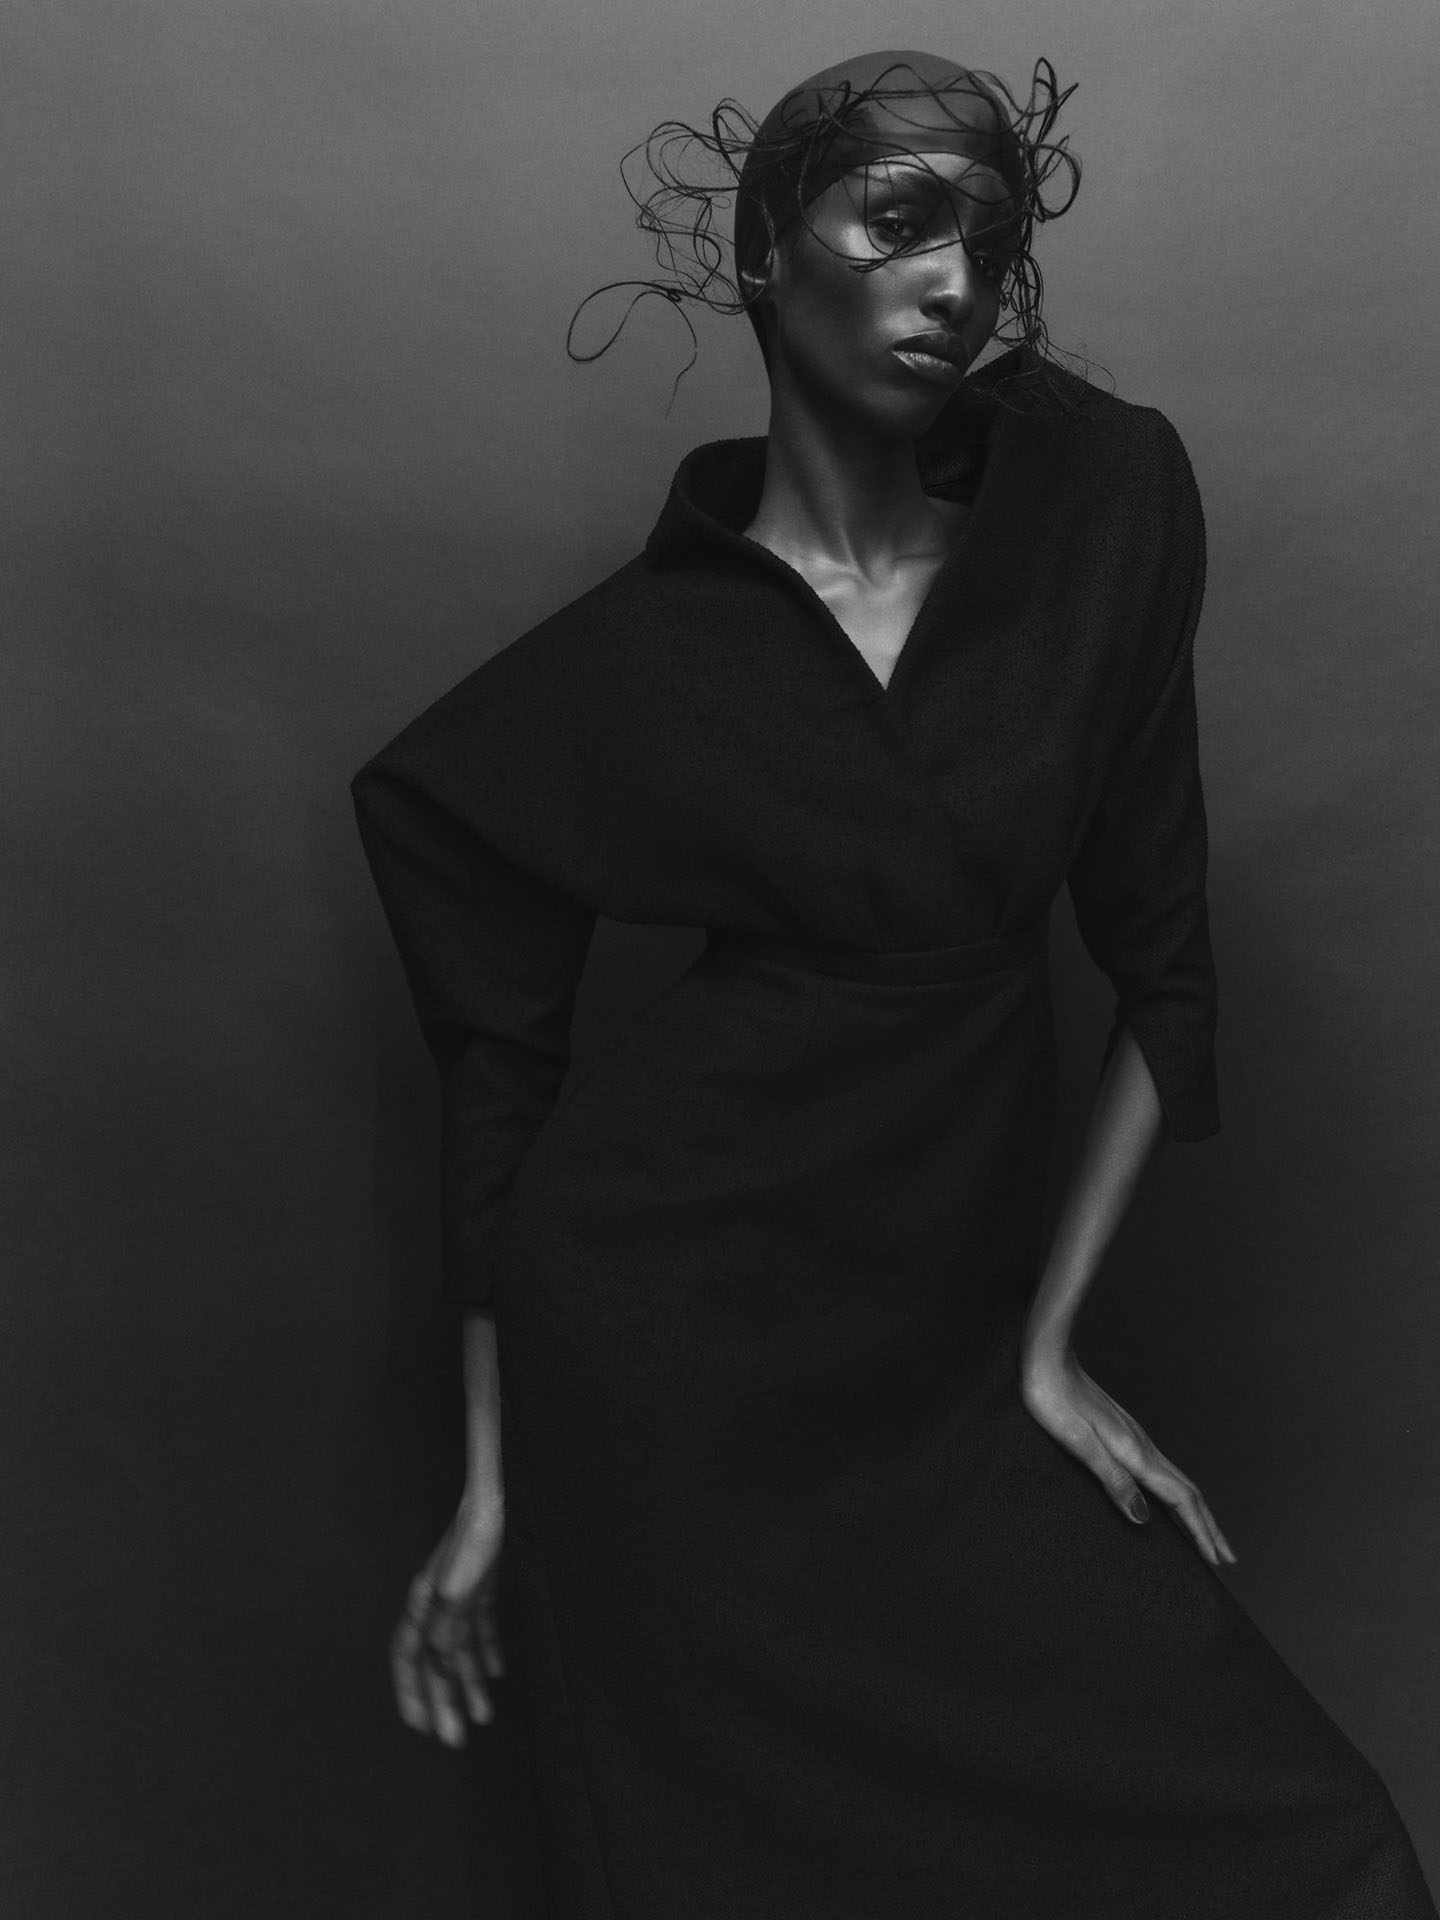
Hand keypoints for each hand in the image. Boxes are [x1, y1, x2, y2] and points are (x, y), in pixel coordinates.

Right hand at [391, 1494, 505, 1745]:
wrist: (491, 1501)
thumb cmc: (473, 1537)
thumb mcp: (459, 1586)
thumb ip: (447, 1628)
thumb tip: (439, 1666)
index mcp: (424, 1605)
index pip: (408, 1657)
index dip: (412, 1691)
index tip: (421, 1727)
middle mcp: (436, 1605)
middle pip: (436, 1661)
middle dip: (444, 1700)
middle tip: (456, 1739)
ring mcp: (458, 1596)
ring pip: (460, 1650)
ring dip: (469, 1684)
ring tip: (484, 1716)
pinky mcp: (480, 1588)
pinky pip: (480, 1628)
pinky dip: (487, 1652)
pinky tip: (496, 1673)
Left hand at [1020, 1349, 1236, 1568]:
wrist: (1047, 1359)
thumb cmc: (1054, 1401)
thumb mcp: (1079, 1444)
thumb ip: (1112, 1480)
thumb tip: (1144, 1518)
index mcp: (1135, 1453)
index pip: (1180, 1500)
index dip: (1200, 1532)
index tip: (1218, 1561)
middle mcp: (1142, 1446)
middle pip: (1188, 1492)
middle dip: (1209, 1526)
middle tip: (1227, 1558)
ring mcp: (1135, 1438)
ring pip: (1177, 1481)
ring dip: (1196, 1511)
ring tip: (1206, 1533)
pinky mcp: (1123, 1433)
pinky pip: (1161, 1472)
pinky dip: (1175, 1494)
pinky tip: (1166, 1498)